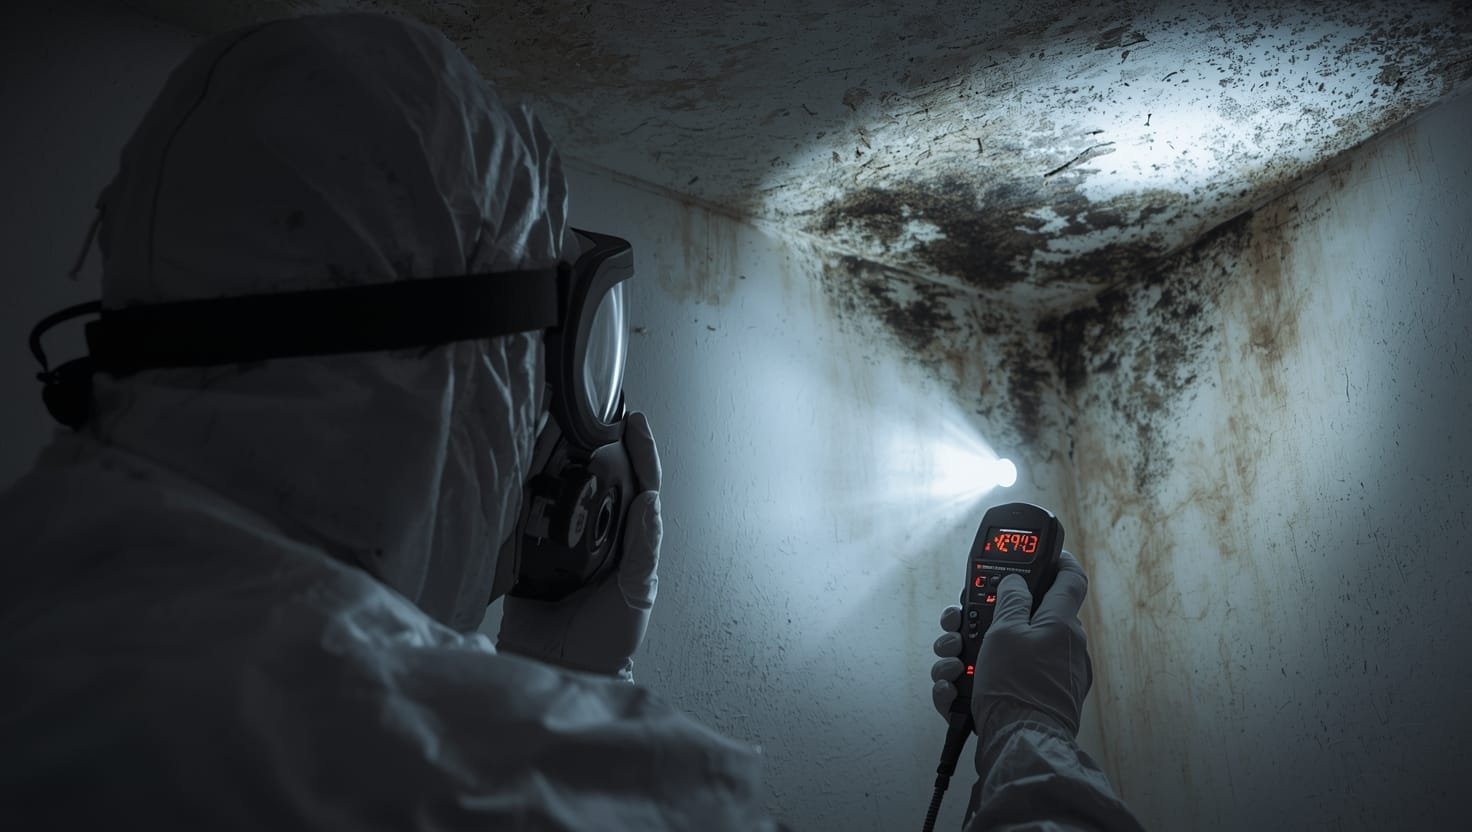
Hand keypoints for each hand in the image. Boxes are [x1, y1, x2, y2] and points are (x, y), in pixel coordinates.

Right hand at [498, 412, 661, 681]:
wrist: (562, 671)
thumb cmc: (609, 639)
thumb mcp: (636, 596)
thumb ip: (643, 551)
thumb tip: (650, 502)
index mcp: (630, 540)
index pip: (641, 486)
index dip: (641, 452)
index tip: (635, 421)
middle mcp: (598, 533)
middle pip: (601, 477)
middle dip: (597, 442)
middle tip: (591, 408)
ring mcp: (563, 539)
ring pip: (564, 487)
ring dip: (560, 457)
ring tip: (554, 424)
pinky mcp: (530, 551)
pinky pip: (529, 512)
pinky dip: (526, 486)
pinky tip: (520, 464)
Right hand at [930, 551, 1093, 735]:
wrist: (1020, 746)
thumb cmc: (1017, 688)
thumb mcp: (1005, 632)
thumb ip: (1009, 600)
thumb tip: (1015, 582)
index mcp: (1060, 625)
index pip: (1069, 580)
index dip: (1056, 561)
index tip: (1043, 553)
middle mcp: (1058, 649)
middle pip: (1018, 617)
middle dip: (980, 619)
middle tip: (958, 624)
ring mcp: (1044, 676)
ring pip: (1000, 650)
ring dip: (966, 653)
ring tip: (952, 664)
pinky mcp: (1027, 701)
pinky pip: (997, 681)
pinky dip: (970, 683)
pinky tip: (953, 689)